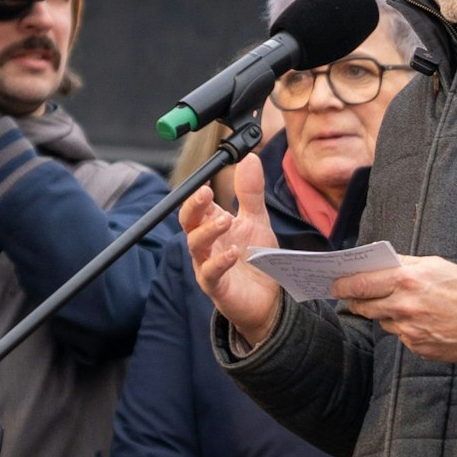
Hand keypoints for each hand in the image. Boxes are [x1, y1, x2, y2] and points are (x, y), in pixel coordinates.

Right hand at [183, 154, 282, 345]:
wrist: (269, 298)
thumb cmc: (257, 258)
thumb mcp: (256, 220)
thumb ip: (250, 192)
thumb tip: (250, 158)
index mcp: (212, 224)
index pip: (196, 205)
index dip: (197, 193)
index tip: (205, 180)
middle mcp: (205, 244)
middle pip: (188, 221)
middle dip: (193, 206)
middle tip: (206, 193)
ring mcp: (207, 265)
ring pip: (195, 245)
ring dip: (208, 231)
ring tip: (226, 220)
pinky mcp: (216, 287)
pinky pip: (211, 273)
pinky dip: (220, 262)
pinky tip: (233, 253)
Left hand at [334, 256, 456, 363]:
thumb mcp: (435, 265)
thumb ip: (404, 265)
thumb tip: (380, 265)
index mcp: (406, 281)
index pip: (361, 283)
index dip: (344, 284)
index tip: (336, 284)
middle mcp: (403, 307)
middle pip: (364, 306)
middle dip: (356, 301)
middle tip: (353, 297)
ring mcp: (408, 330)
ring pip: (383, 321)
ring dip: (386, 314)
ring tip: (404, 306)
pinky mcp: (416, 346)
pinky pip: (401, 335)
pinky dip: (406, 328)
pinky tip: (423, 321)